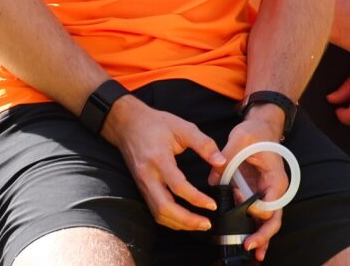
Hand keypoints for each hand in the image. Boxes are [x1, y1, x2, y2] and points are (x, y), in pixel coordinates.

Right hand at [101, 96, 224, 231]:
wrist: (128, 124)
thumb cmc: (155, 124)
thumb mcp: (182, 127)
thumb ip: (203, 144)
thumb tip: (221, 162)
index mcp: (159, 159)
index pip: (178, 186)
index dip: (196, 199)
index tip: (212, 205)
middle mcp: (148, 176)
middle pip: (165, 208)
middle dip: (187, 220)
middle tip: (207, 223)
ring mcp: (143, 185)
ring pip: (159, 213)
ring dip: (179, 223)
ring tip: (199, 224)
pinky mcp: (142, 189)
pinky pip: (155, 211)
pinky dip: (170, 220)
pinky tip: (184, 220)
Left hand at [212, 111, 289, 260]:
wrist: (262, 127)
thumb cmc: (255, 132)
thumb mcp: (240, 139)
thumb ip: (226, 157)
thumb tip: (213, 177)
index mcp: (275, 177)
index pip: (272, 202)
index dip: (259, 212)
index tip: (245, 210)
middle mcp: (275, 189)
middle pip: (274, 218)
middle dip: (263, 235)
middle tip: (249, 247)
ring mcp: (267, 194)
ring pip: (268, 222)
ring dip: (261, 238)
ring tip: (252, 254)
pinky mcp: (258, 194)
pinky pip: (258, 215)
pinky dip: (255, 229)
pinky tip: (248, 242)